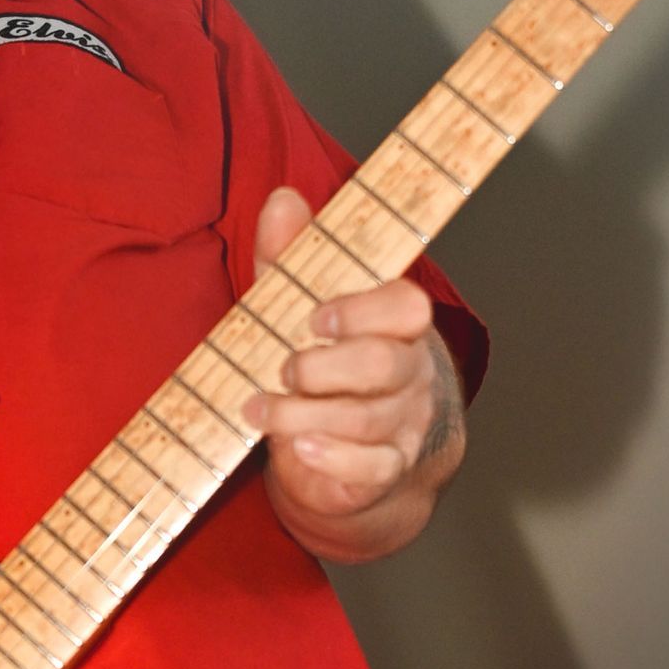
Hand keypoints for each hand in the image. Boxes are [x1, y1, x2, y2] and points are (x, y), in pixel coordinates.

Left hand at [246, 186, 461, 554]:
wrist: (351, 444)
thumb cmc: (324, 359)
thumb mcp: (300, 303)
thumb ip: (293, 256)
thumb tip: (283, 200)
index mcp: (393, 324)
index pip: (406, 308)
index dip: (365, 310)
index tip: (317, 317)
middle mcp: (408, 372)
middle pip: (386, 366)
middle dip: (328, 368)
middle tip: (285, 368)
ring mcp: (401, 423)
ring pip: (369, 419)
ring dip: (307, 414)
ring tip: (260, 408)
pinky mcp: (386, 469)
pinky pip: (373, 468)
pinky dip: (335, 459)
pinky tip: (301, 448)